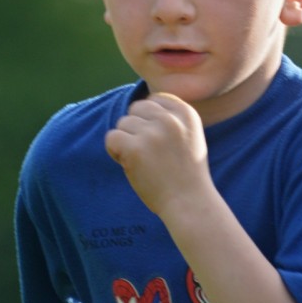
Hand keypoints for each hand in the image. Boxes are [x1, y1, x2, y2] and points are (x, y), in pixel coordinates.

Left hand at [105, 92, 213, 216]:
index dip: (150, 119)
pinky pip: (112, 137)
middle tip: (148, 153)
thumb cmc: (186, 174)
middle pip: (136, 108)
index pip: (155, 99)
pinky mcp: (135, 148)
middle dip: (136, 128)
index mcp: (186, 113)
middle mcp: (169, 119)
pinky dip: (115, 151)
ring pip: (122, 123)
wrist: (189, 203)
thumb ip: (170, 118)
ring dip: (126, 142)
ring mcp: (152, 133)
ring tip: (143, 162)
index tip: (159, 141)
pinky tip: (130, 165)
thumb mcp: (189, 136)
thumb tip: (139, 105)